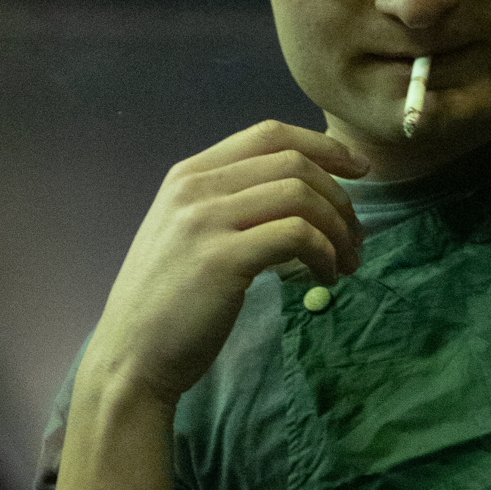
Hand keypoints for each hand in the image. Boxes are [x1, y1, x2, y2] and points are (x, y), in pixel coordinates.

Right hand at [82, 121, 369, 405]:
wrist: (132, 354)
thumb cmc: (168, 303)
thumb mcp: (188, 234)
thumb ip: (229, 205)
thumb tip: (298, 195)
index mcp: (188, 175)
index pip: (269, 135)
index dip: (323, 146)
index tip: (358, 170)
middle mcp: (195, 187)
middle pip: (293, 162)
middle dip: (340, 196)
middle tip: (356, 238)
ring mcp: (206, 220)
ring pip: (300, 195)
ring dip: (338, 229)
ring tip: (345, 263)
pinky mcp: (223, 258)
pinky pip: (297, 235)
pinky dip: (325, 254)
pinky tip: (326, 278)